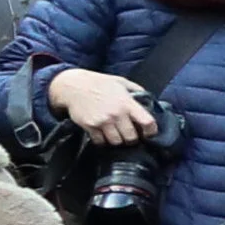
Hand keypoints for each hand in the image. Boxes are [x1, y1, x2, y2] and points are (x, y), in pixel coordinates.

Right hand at [44, 69, 158, 144]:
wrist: (73, 86)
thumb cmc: (99, 83)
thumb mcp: (121, 82)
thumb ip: (137, 91)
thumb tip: (150, 100)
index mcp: (127, 103)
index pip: (147, 122)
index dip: (151, 131)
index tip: (149, 133)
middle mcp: (116, 114)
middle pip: (131, 138)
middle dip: (133, 139)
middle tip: (130, 136)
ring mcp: (103, 121)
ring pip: (116, 142)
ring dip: (118, 141)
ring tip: (117, 135)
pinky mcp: (90, 126)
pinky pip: (100, 142)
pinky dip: (103, 141)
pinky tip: (104, 134)